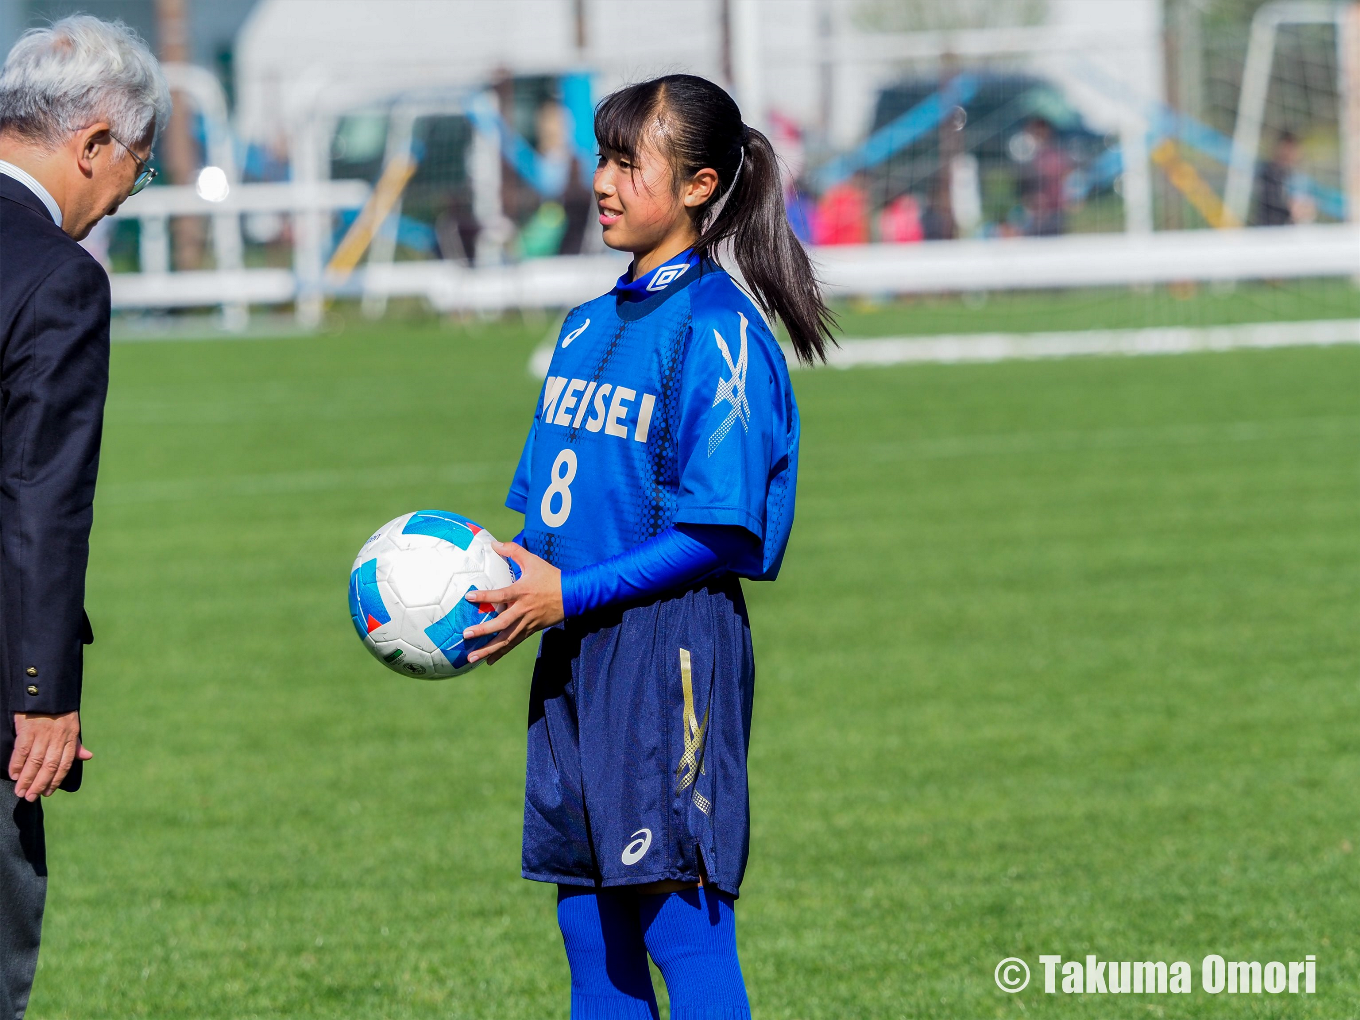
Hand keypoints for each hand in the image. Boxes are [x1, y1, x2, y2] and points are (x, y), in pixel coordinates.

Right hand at [10, 711, 90, 800]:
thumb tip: (88, 757)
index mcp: (70, 737)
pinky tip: (14, 774)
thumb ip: (75, 744)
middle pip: (49, 766)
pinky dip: (17, 764)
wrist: (47, 692)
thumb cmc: (59, 712)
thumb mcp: (72, 726)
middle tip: (30, 797)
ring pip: (35, 761)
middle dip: (39, 784)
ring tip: (20, 791)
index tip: (47, 793)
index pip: (65, 764)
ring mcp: (42, 733)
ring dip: (27, 779)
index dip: (56, 780)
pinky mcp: (28, 729)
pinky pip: (22, 750)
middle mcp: (58, 737)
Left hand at [461, 542, 563, 665]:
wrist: (572, 595)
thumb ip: (513, 551)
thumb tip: (494, 544)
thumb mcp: (533, 560)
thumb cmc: (551, 576)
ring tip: (471, 658)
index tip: (469, 597)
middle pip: (502, 623)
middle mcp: (523, 610)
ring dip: (489, 649)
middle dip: (484, 630)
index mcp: (522, 592)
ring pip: (506, 639)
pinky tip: (489, 661)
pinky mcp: (531, 630)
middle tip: (466, 634)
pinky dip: (501, 653)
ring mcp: (527, 622)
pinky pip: (514, 643)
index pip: (501, 595)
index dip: (485, 596)